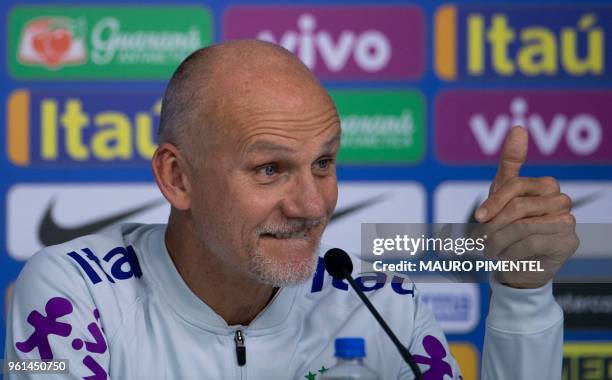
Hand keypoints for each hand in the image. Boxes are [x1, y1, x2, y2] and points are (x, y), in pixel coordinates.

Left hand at [474, 126, 578, 288]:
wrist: (517, 265)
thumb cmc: (507, 224)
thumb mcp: (502, 192)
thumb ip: (511, 161)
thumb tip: (519, 127)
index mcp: (546, 185)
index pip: (515, 186)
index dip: (493, 202)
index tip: (478, 218)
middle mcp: (562, 200)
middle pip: (518, 207)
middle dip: (494, 226)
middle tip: (480, 240)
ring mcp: (568, 221)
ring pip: (522, 227)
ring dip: (499, 242)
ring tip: (490, 251)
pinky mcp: (569, 242)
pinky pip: (531, 243)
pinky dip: (510, 253)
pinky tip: (504, 259)